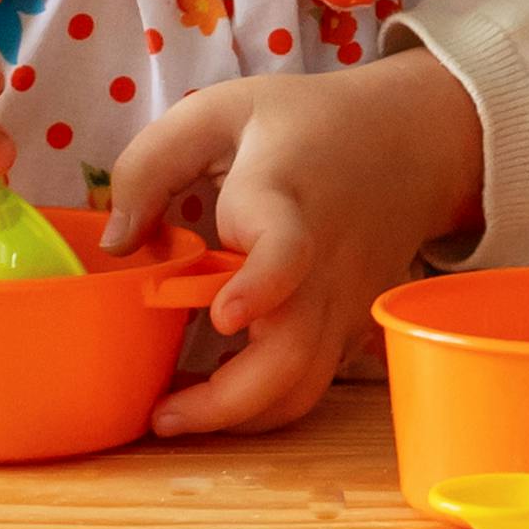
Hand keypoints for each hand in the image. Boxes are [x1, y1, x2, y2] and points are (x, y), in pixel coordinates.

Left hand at [101, 51, 488, 436]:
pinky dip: (264, 404)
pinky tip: (216, 394)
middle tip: (161, 416)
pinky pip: (313, 383)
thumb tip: (116, 243)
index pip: (285, 250)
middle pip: (292, 355)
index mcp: (285, 198)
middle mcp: (323, 264)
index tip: (221, 316)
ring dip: (239, 416)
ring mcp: (343, 304)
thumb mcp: (218, 112)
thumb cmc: (305, 124)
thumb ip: (150, 166)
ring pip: (304, 388)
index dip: (259, 286)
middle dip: (227, 401)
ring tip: (177, 415)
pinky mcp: (351, 328)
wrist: (413, 141)